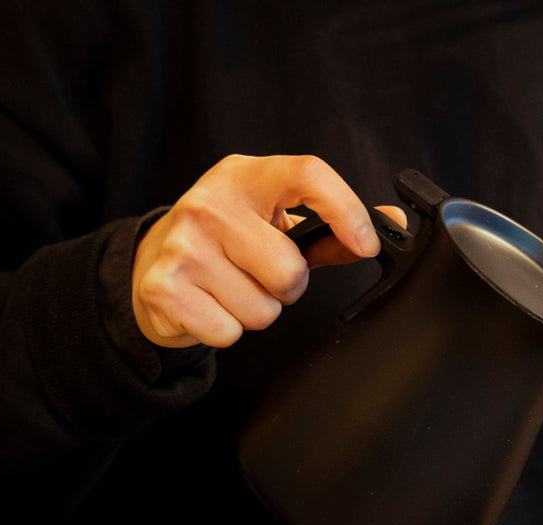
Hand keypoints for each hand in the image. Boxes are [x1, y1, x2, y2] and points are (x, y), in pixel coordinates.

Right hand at [131, 154, 390, 348]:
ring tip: (232, 287)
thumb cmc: (227, 241)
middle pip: (290, 271)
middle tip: (262, 273)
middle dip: (288, 287)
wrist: (151, 261)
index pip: (308, 174)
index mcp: (245, 176)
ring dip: (257, 310)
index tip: (366, 244)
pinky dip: (226, 330)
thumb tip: (392, 224)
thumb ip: (331, 228)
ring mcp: (182, 245)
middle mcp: (209, 203)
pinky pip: (229, 332)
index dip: (346, 210)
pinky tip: (209, 304)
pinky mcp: (163, 287)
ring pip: (263, 309)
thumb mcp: (274, 221)